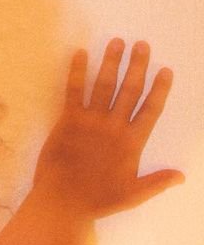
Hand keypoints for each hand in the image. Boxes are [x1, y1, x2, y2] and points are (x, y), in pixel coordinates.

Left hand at [32, 38, 183, 218]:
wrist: (62, 202)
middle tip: (142, 45)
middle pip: (130, 90)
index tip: (166, 70)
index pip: (150, 110)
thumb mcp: (133, 194)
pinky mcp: (67, 121)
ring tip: (117, 42)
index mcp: (131, 142)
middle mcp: (113, 127)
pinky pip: (73, 91)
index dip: (159, 89)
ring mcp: (90, 122)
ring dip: (112, 62)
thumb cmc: (97, 200)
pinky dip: (77, 71)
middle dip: (137, 66)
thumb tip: (182, 176)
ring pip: (104, 85)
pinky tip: (80, 53)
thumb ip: (157, 181)